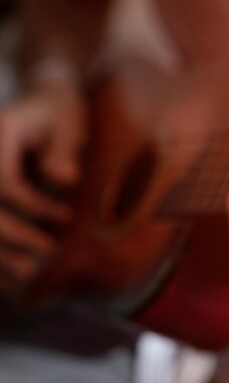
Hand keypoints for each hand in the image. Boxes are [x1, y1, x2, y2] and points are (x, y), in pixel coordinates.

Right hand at [0, 79, 85, 290]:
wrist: (41, 105)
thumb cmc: (59, 115)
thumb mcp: (68, 124)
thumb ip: (64, 150)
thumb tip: (64, 179)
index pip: (4, 183)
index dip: (34, 206)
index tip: (66, 217)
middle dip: (14, 235)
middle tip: (48, 251)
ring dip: (0, 252)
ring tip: (27, 272)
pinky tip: (9, 277)